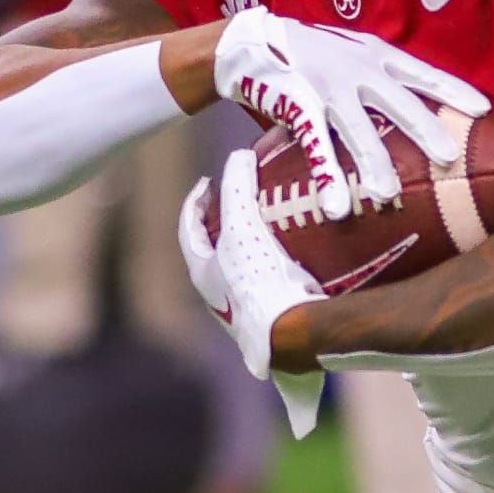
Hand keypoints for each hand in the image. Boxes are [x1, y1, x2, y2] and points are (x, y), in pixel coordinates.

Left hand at [180, 162, 326, 436]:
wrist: (291, 337)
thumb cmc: (259, 282)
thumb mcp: (244, 227)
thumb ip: (238, 189)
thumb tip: (240, 155)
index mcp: (203, 276)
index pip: (188, 230)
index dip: (195, 202)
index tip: (208, 182)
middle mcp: (219, 300)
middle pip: (213, 255)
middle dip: (223, 230)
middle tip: (239, 206)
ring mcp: (246, 317)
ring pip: (243, 277)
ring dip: (253, 253)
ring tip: (272, 232)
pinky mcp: (274, 327)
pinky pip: (274, 292)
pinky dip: (282, 273)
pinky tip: (305, 265)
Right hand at [213, 10, 487, 222]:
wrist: (252, 41)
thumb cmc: (312, 56)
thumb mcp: (354, 56)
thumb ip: (384, 79)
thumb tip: (422, 115)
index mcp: (377, 56)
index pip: (424, 72)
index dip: (454, 91)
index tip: (485, 110)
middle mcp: (357, 70)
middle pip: (399, 102)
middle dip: (426, 129)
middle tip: (450, 158)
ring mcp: (327, 88)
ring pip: (357, 130)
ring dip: (374, 164)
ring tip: (389, 196)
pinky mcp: (297, 105)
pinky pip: (315, 146)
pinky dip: (327, 177)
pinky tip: (337, 207)